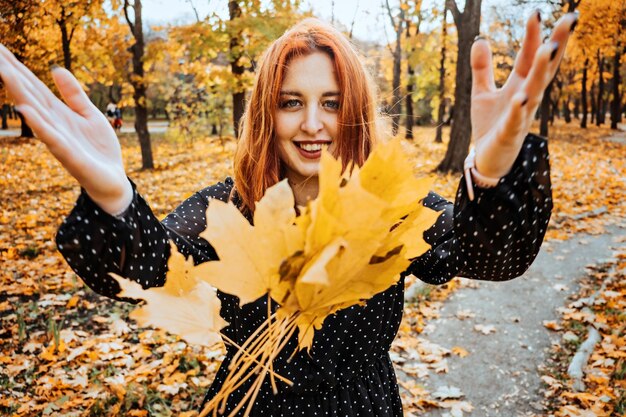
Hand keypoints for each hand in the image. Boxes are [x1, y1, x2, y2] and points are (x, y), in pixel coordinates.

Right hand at [0, 44, 132, 214]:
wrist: (113, 180)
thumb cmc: (99, 149)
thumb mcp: (89, 115)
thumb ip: (74, 95)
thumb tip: (56, 68)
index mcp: (58, 114)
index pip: (34, 86)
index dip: (18, 68)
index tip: (0, 47)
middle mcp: (53, 124)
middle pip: (29, 95)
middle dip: (12, 75)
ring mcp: (59, 140)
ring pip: (36, 113)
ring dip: (20, 93)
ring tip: (5, 72)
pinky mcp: (70, 156)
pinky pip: (52, 138)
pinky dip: (40, 125)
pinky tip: (27, 111)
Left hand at [470, 11, 578, 178]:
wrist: (486, 160)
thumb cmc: (490, 125)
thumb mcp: (482, 93)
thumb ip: (482, 69)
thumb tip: (480, 39)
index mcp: (520, 85)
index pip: (530, 56)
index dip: (534, 35)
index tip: (537, 12)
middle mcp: (526, 97)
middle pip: (543, 68)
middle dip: (555, 44)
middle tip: (568, 19)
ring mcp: (521, 115)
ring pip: (535, 90)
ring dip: (542, 70)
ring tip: (549, 47)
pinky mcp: (509, 134)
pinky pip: (516, 120)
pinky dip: (520, 109)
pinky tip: (522, 96)